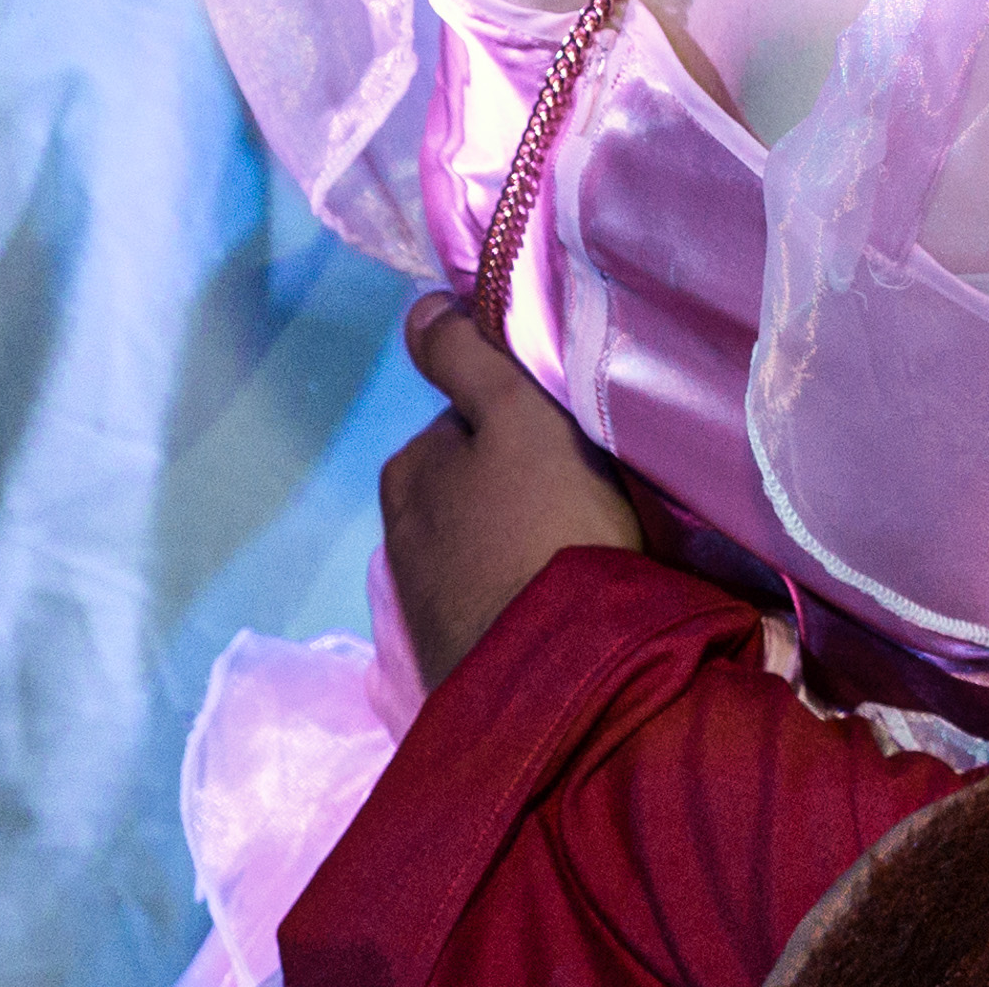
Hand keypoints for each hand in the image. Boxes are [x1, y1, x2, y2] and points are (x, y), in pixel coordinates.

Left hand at [382, 302, 643, 688]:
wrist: (559, 678)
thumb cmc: (546, 530)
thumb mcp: (519, 418)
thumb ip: (469, 357)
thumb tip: (420, 309)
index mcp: (407, 470)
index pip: (470, 417)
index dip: (525, 421)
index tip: (573, 442)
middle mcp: (400, 534)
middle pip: (475, 481)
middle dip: (518, 484)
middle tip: (587, 499)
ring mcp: (425, 604)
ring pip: (487, 542)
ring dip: (525, 541)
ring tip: (584, 555)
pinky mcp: (457, 659)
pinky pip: (498, 599)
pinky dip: (527, 593)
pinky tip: (565, 602)